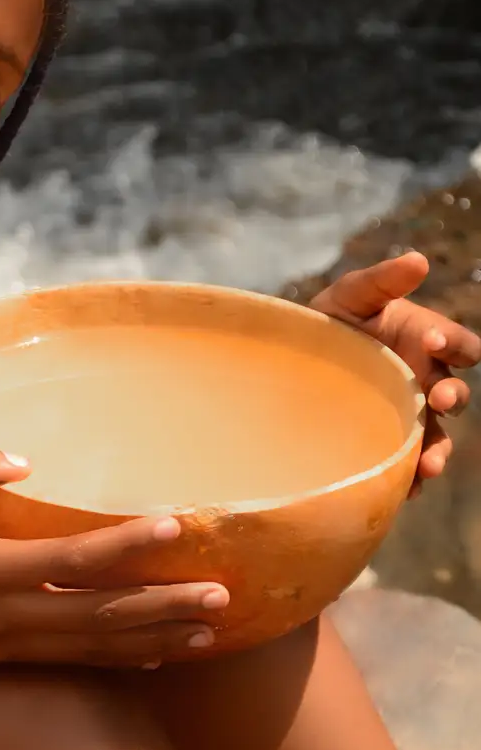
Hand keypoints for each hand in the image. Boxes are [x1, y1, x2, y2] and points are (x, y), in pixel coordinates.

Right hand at [0, 435, 228, 685]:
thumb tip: (21, 460)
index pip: (72, 560)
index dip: (127, 546)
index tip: (177, 528)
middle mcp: (6, 618)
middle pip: (101, 617)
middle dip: (164, 608)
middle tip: (222, 596)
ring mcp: (9, 647)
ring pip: (97, 647)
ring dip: (156, 640)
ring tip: (210, 631)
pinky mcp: (7, 662)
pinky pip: (75, 663)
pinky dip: (122, 659)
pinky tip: (160, 656)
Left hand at [309, 251, 479, 489]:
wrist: (289, 364)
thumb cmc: (328, 323)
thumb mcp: (349, 296)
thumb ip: (381, 280)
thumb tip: (418, 260)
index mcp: (426, 344)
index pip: (461, 347)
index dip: (456, 344)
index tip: (432, 341)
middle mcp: (423, 382)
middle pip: (456, 394)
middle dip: (452, 396)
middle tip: (437, 397)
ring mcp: (406, 417)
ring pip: (437, 438)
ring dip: (438, 451)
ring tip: (429, 464)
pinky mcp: (384, 444)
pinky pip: (406, 466)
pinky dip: (409, 479)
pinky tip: (403, 489)